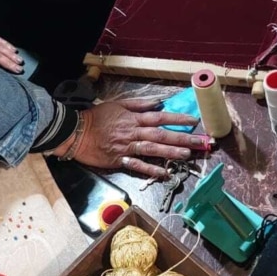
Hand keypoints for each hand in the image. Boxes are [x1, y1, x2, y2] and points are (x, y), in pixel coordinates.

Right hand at [67, 98, 213, 178]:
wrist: (76, 132)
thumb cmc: (96, 117)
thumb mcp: (117, 104)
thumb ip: (139, 104)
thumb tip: (158, 102)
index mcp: (133, 118)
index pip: (159, 117)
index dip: (177, 119)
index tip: (193, 121)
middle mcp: (133, 133)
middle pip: (161, 134)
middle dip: (182, 138)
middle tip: (200, 142)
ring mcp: (126, 147)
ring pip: (152, 149)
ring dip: (170, 152)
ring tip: (186, 155)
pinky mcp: (119, 160)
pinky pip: (137, 166)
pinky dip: (150, 169)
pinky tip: (164, 173)